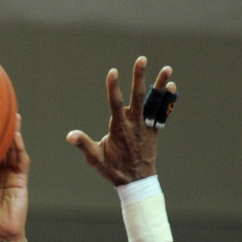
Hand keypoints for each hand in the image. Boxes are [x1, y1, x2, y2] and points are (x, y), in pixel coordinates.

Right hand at [67, 57, 174, 185]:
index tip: (113, 72)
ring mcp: (146, 127)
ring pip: (154, 103)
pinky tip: (171, 87)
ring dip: (160, 85)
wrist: (137, 182)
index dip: (113, 88)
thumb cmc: (114, 170)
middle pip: (137, 97)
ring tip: (167, 68)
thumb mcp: (96, 159)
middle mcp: (135, 124)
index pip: (115, 104)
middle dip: (139, 78)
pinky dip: (167, 101)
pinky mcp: (154, 131)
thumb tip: (69, 135)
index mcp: (119, 129)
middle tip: (142, 59)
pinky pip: (162, 113)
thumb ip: (84, 144)